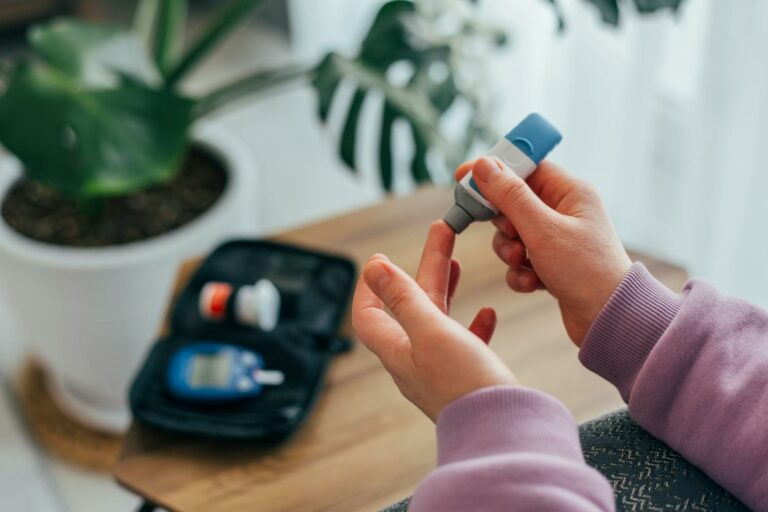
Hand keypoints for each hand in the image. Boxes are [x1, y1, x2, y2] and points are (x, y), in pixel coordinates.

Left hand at [351, 221, 516, 421]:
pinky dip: (472, 324)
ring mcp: (440, 370)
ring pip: (437, 320)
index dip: (370, 286)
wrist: (503, 431)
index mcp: (398, 350)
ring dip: (445, 289)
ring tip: (457, 263)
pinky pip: (464, 343)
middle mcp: (414, 361)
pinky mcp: (466, 378)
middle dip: (424, 269)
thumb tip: (373, 267)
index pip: (368, 314)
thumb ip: (403, 297)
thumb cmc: (465, 385)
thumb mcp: (431, 331)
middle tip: (440, 234)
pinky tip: (487, 312)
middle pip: (410, 306)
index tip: (380, 261)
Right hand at [456, 157, 631, 345]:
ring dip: (509, 251)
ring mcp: (557, 239)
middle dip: (503, 222)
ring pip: (512, 234)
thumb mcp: (542, 229)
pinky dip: (519, 272)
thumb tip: (483, 165)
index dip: (494, 171)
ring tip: (523, 263)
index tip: (464, 178)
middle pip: (513, 202)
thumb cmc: (585, 270)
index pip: (525, 167)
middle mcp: (564, 211)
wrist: (609, 320)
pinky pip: (520, 260)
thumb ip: (509, 196)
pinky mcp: (551, 264)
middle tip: (509, 235)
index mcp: (570, 192)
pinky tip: (533, 283)